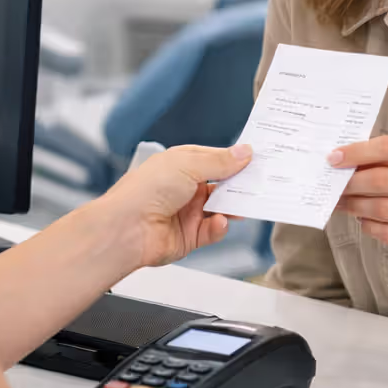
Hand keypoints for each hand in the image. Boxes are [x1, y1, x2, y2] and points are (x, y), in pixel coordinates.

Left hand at [94, 144, 252, 268]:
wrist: (126, 229)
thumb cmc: (146, 190)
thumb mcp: (188, 165)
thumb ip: (220, 161)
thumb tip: (244, 152)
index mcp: (181, 165)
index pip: (215, 159)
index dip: (236, 160)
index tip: (258, 160)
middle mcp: (185, 188)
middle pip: (222, 185)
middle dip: (240, 185)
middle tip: (261, 184)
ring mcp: (187, 212)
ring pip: (222, 209)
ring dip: (233, 207)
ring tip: (245, 206)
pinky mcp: (189, 236)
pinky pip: (213, 230)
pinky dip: (220, 227)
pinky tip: (219, 222)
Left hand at [332, 136, 387, 294]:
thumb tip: (359, 162)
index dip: (358, 152)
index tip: (335, 157)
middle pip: (382, 180)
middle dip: (351, 183)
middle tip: (334, 185)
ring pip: (383, 208)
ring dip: (356, 206)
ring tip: (344, 204)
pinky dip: (372, 227)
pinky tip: (365, 221)